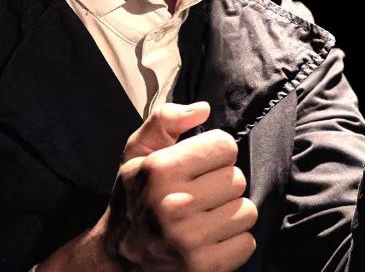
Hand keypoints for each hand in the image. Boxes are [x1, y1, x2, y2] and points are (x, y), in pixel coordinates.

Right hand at [100, 101, 257, 271]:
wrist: (117, 259)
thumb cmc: (134, 198)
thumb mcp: (137, 153)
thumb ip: (165, 120)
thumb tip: (203, 109)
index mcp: (161, 170)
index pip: (225, 146)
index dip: (214, 153)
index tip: (199, 166)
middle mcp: (175, 204)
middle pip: (237, 179)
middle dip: (221, 184)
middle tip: (200, 195)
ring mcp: (190, 240)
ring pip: (247, 211)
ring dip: (230, 214)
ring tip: (206, 217)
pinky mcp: (204, 267)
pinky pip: (247, 243)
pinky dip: (233, 242)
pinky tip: (210, 240)